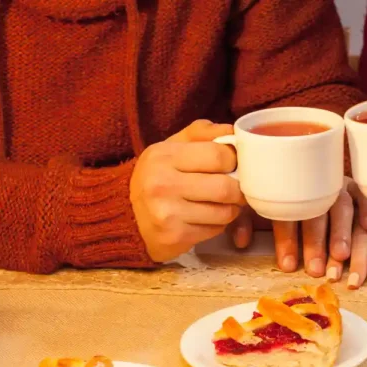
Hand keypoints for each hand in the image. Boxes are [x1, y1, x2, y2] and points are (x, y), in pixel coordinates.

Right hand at [131, 120, 245, 261]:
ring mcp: (167, 213)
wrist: (128, 217)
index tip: (232, 164)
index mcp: (163, 155)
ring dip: (231, 209)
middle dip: (238, 189)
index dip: (234, 160)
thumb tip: (232, 131)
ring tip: (222, 203)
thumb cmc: (158, 176)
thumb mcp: (172, 146)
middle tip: (235, 188)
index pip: (219, 155)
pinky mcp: (174, 236)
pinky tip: (207, 218)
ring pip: (225, 212)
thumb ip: (201, 133)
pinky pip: (216, 229)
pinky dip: (219, 224)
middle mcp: (161, 184)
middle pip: (225, 187)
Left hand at [227, 178, 359, 277]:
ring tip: (342, 261)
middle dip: (316, 241)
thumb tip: (241, 243)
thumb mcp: (263, 205)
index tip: (287, 265)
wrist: (304, 159)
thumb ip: (247, 221)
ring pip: (344, 206)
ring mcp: (341, 184)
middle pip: (317, 210)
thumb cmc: (284, 196)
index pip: (286, 210)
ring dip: (343, 233)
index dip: (286, 238)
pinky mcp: (362, 188)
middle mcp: (316, 184)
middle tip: (315, 270)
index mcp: (289, 187)